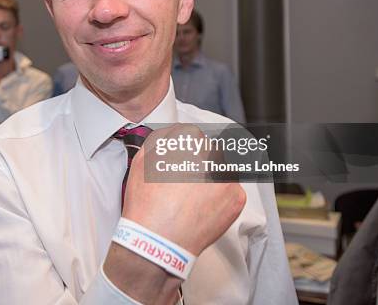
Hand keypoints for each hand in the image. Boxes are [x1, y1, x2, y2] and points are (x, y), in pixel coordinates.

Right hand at [103, 124, 245, 303]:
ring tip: (193, 196)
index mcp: (188, 142)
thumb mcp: (141, 162)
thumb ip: (159, 141)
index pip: (191, 135)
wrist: (158, 242)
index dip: (183, 149)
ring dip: (212, 177)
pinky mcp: (236, 198)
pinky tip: (202, 207)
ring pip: (223, 169)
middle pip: (209, 150)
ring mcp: (226, 176)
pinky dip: (220, 196)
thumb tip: (170, 136)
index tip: (180, 160)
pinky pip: (231, 189)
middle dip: (199, 163)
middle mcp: (211, 155)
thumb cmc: (147, 205)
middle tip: (184, 182)